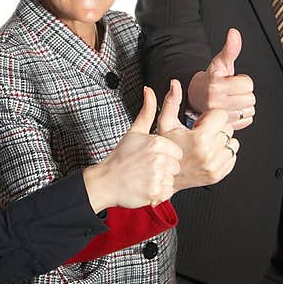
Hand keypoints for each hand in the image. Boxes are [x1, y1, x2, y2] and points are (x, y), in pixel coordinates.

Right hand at [83, 87, 182, 211]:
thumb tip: (149, 90)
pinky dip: (158, 192)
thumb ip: (147, 111)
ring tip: (146, 177)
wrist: (106, 181)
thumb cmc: (121, 157)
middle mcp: (158, 159)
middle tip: (147, 168)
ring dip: (162, 181)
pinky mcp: (155, 192)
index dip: (166, 156)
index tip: (152, 158)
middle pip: (176, 166)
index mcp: (156, 142)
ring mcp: (157, 176)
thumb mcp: (134, 131)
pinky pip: (167, 192)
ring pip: (172, 179)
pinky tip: (146, 187)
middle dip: (165, 169)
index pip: (176, 152)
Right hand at [157, 79, 237, 191]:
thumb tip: (175, 83)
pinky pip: (232, 156)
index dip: (210, 116)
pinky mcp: (219, 175)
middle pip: (228, 128)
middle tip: (201, 133)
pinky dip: (223, 153)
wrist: (165, 176)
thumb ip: (171, 102)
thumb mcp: (164, 123)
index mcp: (199, 139)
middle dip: (216, 127)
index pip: (221, 115)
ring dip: (221, 140)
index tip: (200, 123)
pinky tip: (208, 153)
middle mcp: (210, 154)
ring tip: (205, 144)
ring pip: (233, 142)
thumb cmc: (165, 149)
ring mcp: (215, 166)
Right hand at [187, 28, 254, 129]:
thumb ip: (230, 49)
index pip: (247, 84)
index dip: (243, 80)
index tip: (233, 81)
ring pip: (249, 110)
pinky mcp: (224, 126)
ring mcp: (220, 117)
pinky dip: (243, 116)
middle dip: (244, 93)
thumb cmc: (210, 79)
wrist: (196, 97)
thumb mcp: (220, 62)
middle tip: (233, 91)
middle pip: (250, 98)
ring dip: (244, 105)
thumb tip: (234, 33)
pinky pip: (247, 120)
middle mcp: (216, 103)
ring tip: (232, 100)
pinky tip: (233, 110)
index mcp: (216, 86)